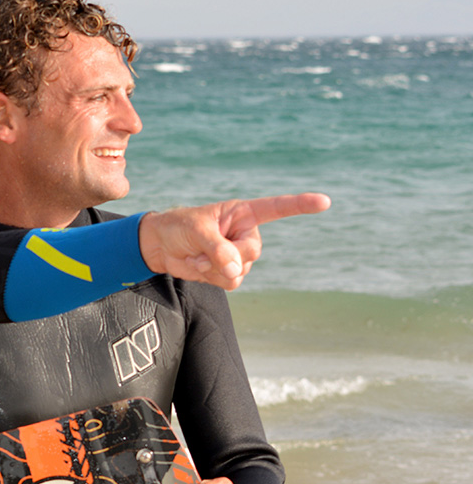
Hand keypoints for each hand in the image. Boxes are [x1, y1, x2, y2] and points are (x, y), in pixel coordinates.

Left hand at [138, 193, 329, 289]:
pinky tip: (198, 267)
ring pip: (242, 271)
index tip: (325, 201)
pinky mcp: (228, 271)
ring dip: (215, 269)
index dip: (301, 205)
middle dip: (228, 256)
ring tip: (197, 257)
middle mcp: (245, 233)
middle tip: (203, 250)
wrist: (159, 246)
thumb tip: (236, 270)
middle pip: (253, 252)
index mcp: (242, 212)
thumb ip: (218, 248)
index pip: (277, 208)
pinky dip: (212, 278)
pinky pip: (231, 282)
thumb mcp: (196, 230)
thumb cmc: (178, 227)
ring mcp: (238, 254)